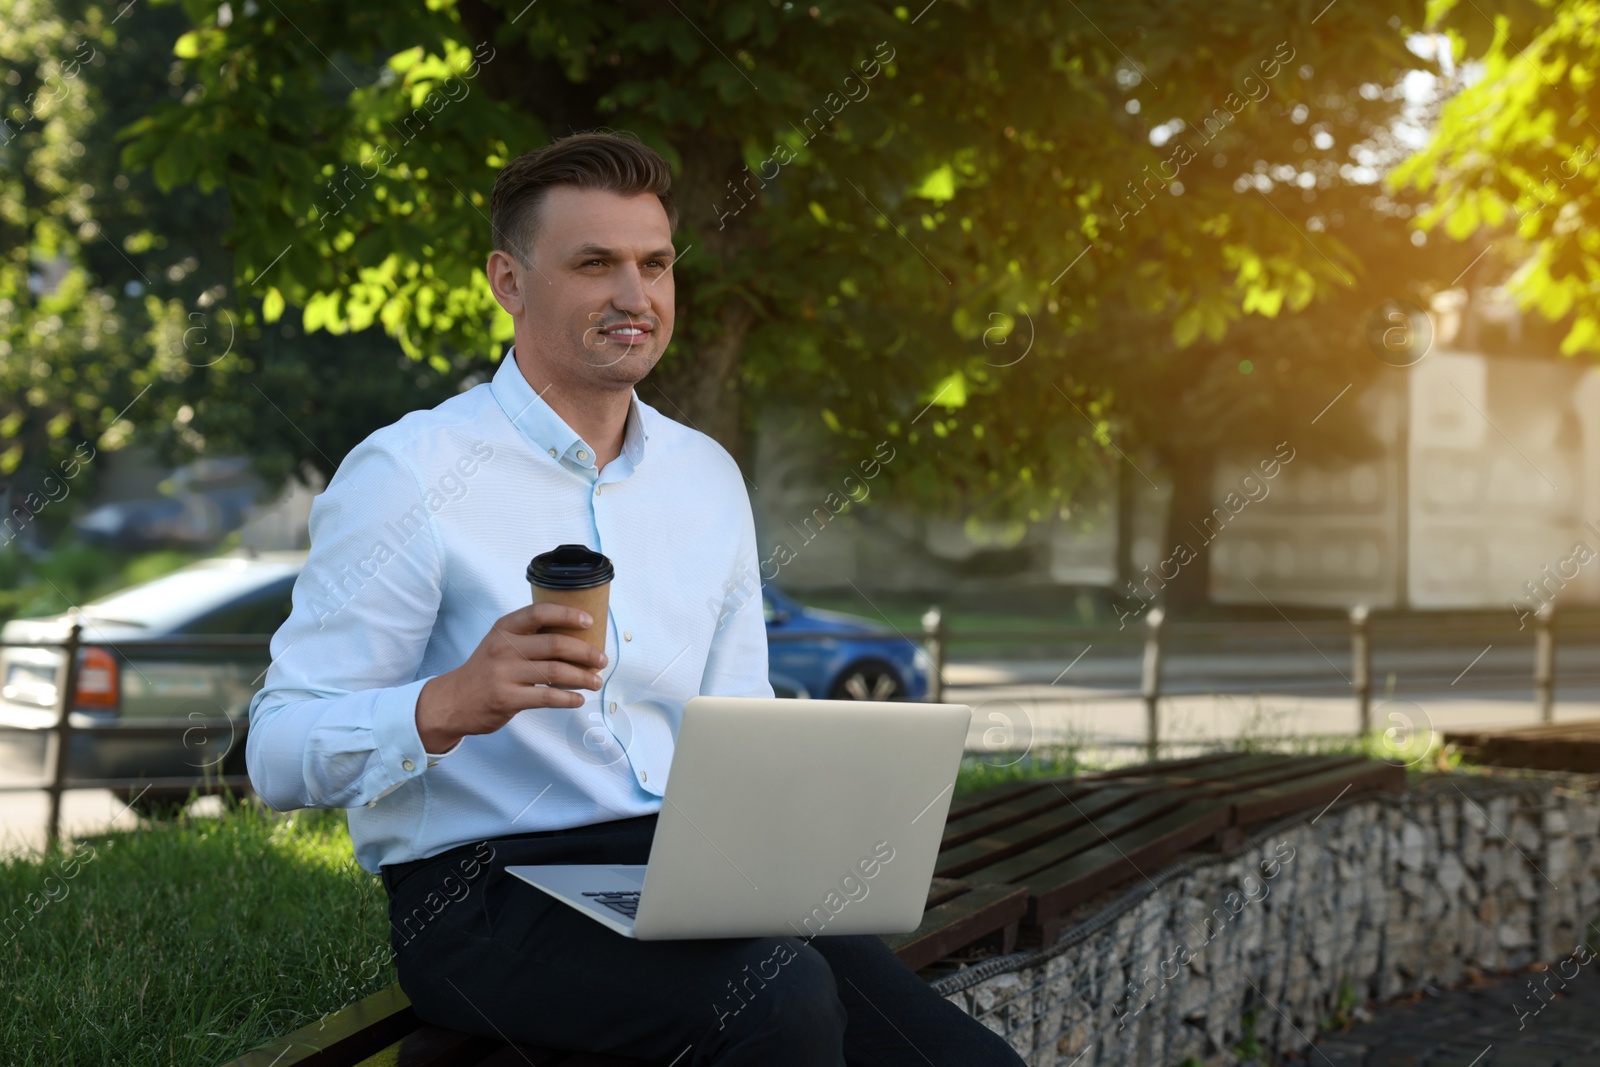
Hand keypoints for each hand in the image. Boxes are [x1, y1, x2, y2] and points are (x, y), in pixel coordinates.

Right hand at [414, 602, 606, 752]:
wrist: (453, 700)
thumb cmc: (486, 669)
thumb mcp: (500, 643)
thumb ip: (529, 637)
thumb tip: (577, 637)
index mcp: (505, 628)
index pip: (540, 612)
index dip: (568, 614)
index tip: (589, 622)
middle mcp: (504, 648)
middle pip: (556, 645)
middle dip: (586, 652)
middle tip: (602, 659)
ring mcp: (504, 674)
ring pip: (556, 672)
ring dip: (583, 677)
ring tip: (596, 681)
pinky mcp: (507, 699)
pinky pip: (547, 697)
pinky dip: (568, 698)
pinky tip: (578, 699)